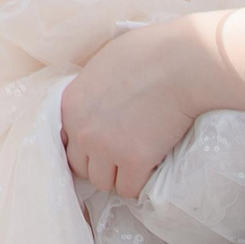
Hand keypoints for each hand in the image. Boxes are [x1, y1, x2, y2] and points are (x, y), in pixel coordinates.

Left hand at [60, 17, 203, 199]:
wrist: (180, 63)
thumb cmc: (147, 54)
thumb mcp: (102, 67)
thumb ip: (91, 92)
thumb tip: (98, 105)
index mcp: (70, 104)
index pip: (64, 141)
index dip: (84, 145)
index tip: (102, 145)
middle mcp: (82, 129)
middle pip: (80, 167)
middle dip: (100, 164)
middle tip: (121, 156)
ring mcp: (107, 148)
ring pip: (103, 182)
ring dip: (119, 176)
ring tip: (137, 163)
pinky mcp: (135, 161)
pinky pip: (129, 189)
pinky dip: (140, 182)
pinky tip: (151, 167)